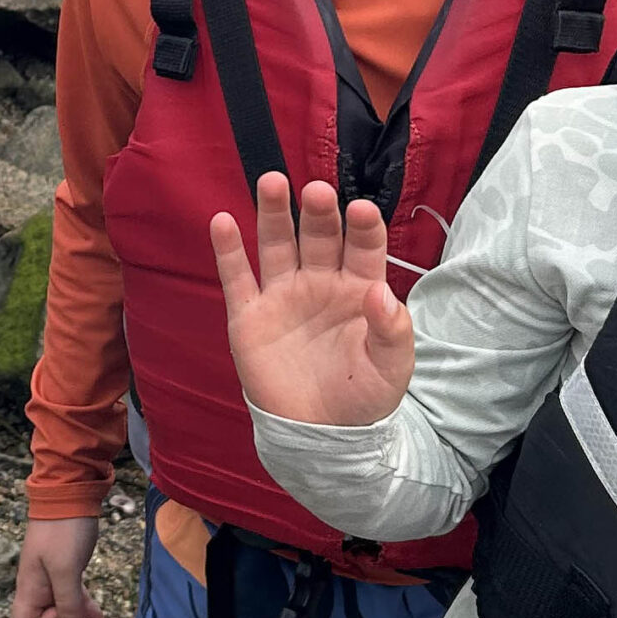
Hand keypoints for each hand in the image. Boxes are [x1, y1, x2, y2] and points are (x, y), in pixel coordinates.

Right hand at [13, 516, 105, 617]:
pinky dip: (85, 610)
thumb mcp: (65, 569)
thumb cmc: (63, 530)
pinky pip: (73, 598)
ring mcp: (53, 578)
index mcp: (30, 587)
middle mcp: (38, 587)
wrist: (70, 495)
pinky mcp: (67, 569)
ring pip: (64, 613)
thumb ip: (67, 601)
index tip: (65, 617)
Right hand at [211, 173, 414, 428]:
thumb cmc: (364, 396)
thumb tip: (379, 291)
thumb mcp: (392, 368)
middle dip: (318, 212)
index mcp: (360, 288)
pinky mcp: (249, 316)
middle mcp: (320, 282)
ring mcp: (283, 296)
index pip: (364, 247)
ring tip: (272, 182)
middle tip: (315, 192)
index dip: (363, 227)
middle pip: (319, 236)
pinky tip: (224, 221)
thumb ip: (392, 329)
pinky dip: (228, 250)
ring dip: (273, 213)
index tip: (361, 210)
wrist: (322, 435)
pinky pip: (237, 278)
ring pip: (277, 245)